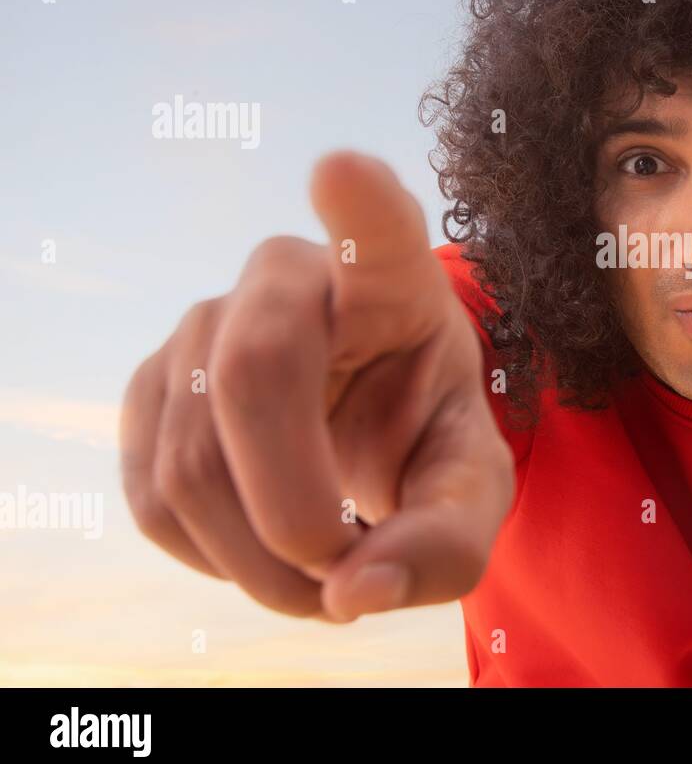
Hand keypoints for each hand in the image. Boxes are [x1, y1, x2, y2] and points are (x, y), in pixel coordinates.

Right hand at [119, 151, 514, 622]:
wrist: (363, 427)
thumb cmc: (425, 431)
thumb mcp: (468, 485)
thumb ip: (445, 540)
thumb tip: (353, 593)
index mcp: (392, 279)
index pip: (377, 227)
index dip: (358, 205)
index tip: (342, 171)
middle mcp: (289, 278)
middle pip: (254, 374)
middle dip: (294, 508)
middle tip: (343, 570)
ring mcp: (205, 323)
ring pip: (194, 460)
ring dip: (260, 564)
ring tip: (323, 578)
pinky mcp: (150, 385)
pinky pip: (153, 497)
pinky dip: (213, 559)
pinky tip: (264, 550)